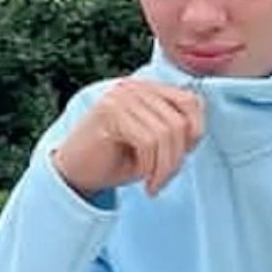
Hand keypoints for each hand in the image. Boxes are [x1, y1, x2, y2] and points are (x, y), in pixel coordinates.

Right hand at [52, 80, 204, 198]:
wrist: (74, 173)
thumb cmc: (115, 160)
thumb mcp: (153, 143)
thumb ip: (174, 131)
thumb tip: (197, 133)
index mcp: (148, 89)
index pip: (191, 101)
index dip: (196, 132)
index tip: (183, 158)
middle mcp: (135, 87)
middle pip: (180, 120)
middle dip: (178, 158)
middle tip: (164, 180)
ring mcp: (121, 97)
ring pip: (165, 133)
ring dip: (165, 167)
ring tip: (155, 184)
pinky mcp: (110, 112)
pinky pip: (147, 141)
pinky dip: (151, 167)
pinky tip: (145, 182)